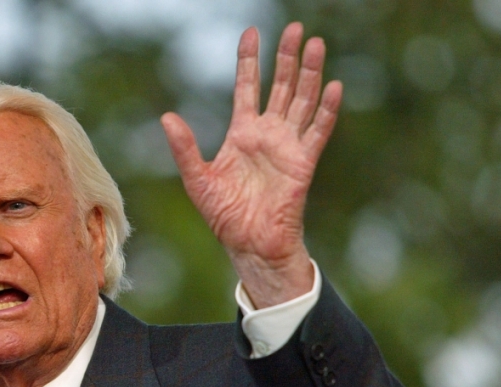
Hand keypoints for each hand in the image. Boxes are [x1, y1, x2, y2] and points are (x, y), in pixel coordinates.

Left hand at [161, 22, 341, 307]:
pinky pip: (317, 132)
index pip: (247, 87)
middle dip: (287, 58)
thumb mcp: (197, 179)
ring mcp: (287, 146)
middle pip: (280, 87)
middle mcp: (267, 135)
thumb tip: (167, 117)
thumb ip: (185, 148)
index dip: (249, 61)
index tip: (252, 32)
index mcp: (242, 134)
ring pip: (302, 101)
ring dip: (310, 74)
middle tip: (295, 28)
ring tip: (316, 44)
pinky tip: (333, 86)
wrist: (249, 244)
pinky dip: (326, 110)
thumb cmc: (224, 215)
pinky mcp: (303, 163)